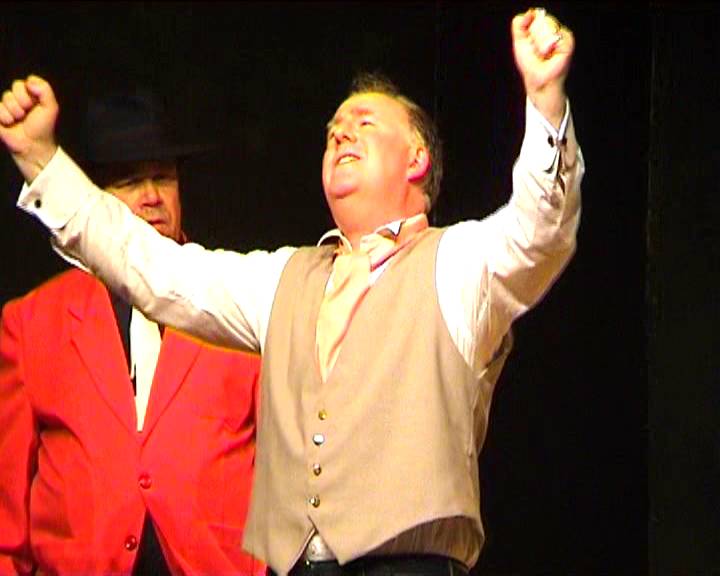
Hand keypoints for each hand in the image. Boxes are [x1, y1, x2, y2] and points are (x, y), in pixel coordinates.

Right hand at [0, 75, 58, 182]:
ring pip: (6, 97)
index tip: (36, 106)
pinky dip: (4, 118)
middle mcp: (18, 98)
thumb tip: (29, 81)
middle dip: (23, 102)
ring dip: (15, 112)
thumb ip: (45, 90)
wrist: (32, 147)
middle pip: (15, 86)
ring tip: (18, 121)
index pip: (27, 81)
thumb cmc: (43, 128)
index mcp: (32, 94)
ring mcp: (6, 105)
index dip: (31, 93)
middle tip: (27, 115)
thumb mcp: (51, 108)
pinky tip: (8, 124)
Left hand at [512, 8, 574, 127]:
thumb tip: (530, 11)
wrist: (536, 79)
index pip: (536, 16)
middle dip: (534, 37)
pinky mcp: (568, 42)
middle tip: (537, 50)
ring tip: (543, 53)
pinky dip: (548, 47)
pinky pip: (556, 36)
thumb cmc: (529, 63)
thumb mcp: (519, 41)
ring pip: (548, 27)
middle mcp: (554, 29)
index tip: (529, 42)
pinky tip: (549, 55)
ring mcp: (562, 35)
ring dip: (540, 43)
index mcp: (544, 27)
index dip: (529, 29)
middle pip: (542, 20)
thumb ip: (519, 24)